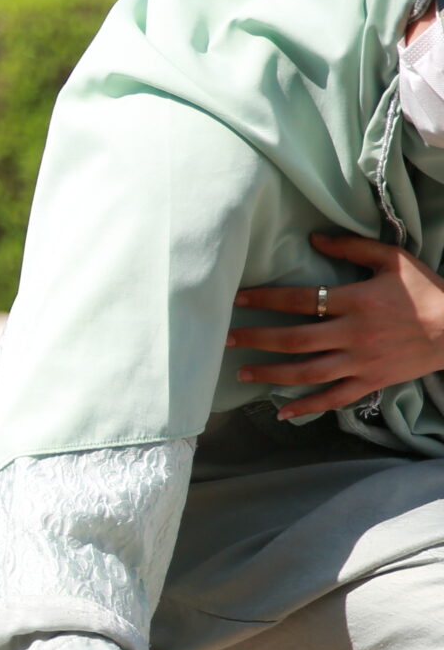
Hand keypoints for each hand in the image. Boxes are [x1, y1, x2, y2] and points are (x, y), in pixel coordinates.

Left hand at [227, 233, 443, 418]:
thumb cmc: (426, 290)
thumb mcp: (393, 260)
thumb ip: (352, 248)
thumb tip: (313, 238)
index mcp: (357, 302)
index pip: (300, 300)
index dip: (265, 299)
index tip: (236, 300)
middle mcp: (355, 334)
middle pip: (294, 339)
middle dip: (256, 339)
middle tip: (225, 340)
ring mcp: (362, 362)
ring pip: (307, 372)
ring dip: (271, 374)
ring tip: (242, 373)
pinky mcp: (371, 382)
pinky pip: (333, 398)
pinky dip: (307, 407)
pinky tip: (282, 411)